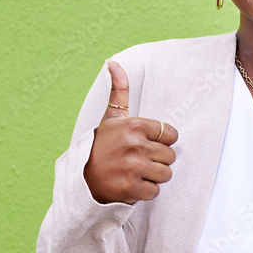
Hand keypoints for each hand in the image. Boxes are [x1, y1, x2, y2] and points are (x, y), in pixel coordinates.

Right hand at [84, 61, 178, 203]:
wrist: (81, 179)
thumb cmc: (102, 146)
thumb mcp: (110, 117)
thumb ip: (119, 90)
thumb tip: (112, 62)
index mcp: (134, 125)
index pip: (171, 134)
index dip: (160, 141)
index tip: (145, 143)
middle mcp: (135, 145)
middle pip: (170, 156)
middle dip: (157, 159)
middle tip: (138, 159)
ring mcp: (134, 168)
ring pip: (166, 174)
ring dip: (153, 176)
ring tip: (136, 171)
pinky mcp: (132, 189)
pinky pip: (155, 191)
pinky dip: (146, 191)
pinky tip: (131, 184)